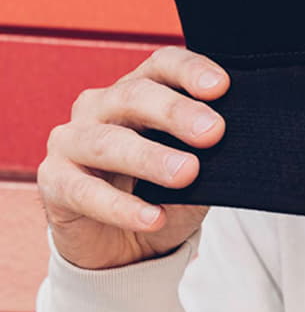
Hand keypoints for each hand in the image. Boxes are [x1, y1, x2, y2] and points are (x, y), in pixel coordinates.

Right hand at [37, 46, 228, 269]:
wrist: (127, 245)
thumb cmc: (164, 193)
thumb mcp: (197, 169)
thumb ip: (211, 151)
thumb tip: (243, 143)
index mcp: (139, 91)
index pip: (162, 65)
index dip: (190, 72)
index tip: (221, 87)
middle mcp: (101, 107)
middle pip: (134, 96)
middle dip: (175, 112)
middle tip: (213, 132)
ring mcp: (71, 141)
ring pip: (107, 142)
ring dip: (149, 157)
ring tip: (186, 174)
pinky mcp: (55, 182)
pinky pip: (84, 191)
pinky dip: (121, 206)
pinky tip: (153, 217)